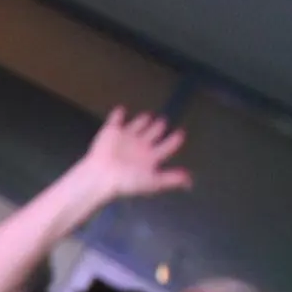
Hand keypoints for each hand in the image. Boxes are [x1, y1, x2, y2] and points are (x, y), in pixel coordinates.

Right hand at [73, 107, 191, 200]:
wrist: (101, 176)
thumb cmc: (127, 180)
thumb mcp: (153, 181)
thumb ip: (170, 178)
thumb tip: (190, 181)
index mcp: (151, 156)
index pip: (167, 146)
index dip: (174, 140)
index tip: (181, 133)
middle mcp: (140, 146)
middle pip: (153, 133)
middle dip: (158, 126)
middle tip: (163, 121)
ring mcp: (126, 138)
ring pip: (137, 125)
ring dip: (142, 119)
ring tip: (147, 115)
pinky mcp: (111, 131)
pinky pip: (115, 120)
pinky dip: (117, 114)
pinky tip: (121, 109)